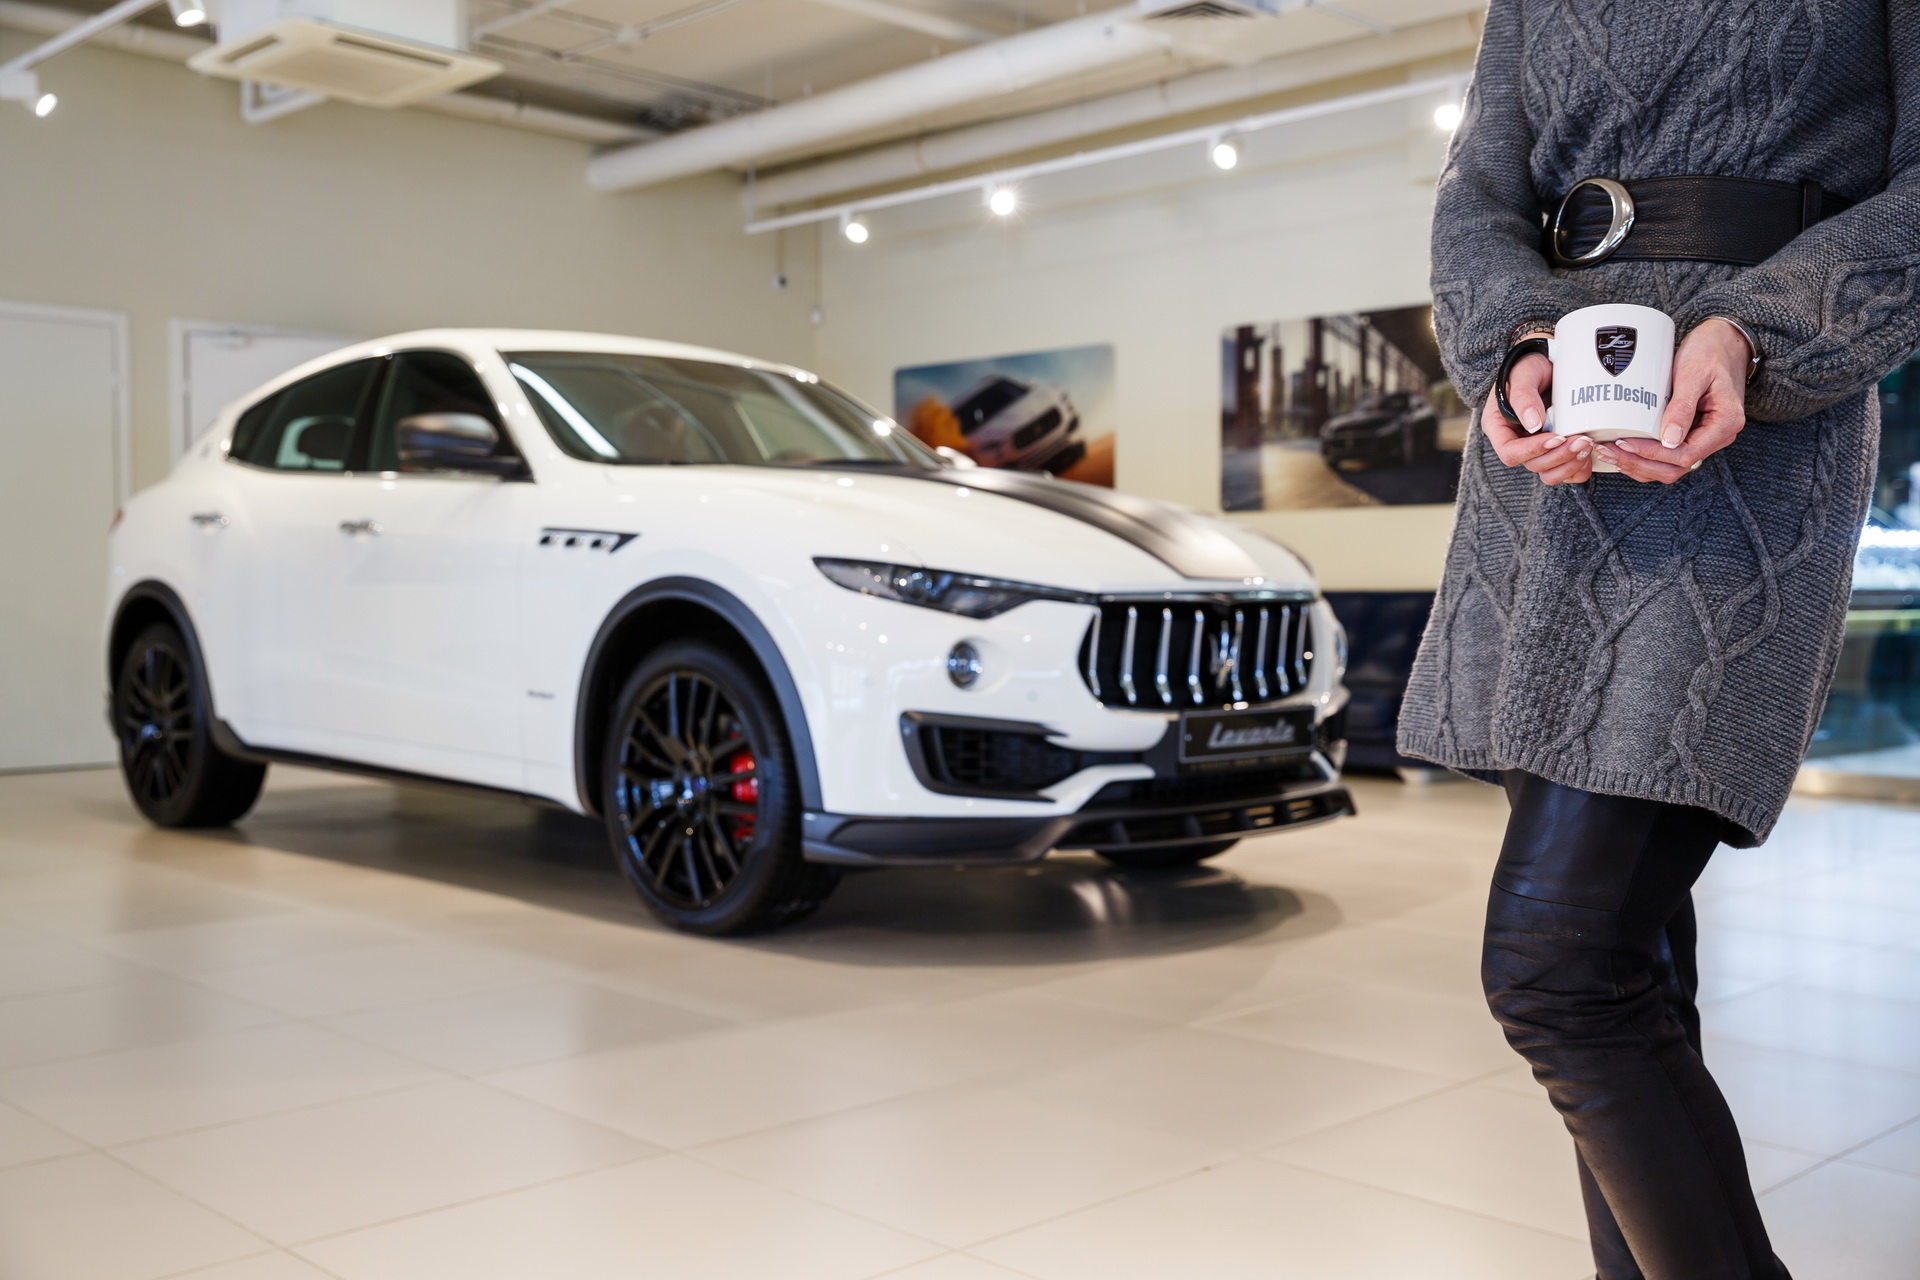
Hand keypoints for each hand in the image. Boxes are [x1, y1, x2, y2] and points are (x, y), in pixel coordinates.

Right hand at [1481, 332, 1594, 485]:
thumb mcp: (1523, 375)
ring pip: (1549, 473)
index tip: (1556, 437)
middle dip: (1559, 456)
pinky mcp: (1555, 450)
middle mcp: (1517, 443)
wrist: (1546, 363)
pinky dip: (1579, 468)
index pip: (1510, 452)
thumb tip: (1532, 425)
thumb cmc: (1529, 366)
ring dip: (1570, 464)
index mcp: (1500, 428)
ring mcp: (1537, 449)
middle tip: (1582, 440)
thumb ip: (1523, 397)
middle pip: (1533, 465)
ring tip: (1587, 445)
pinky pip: (1566, 472)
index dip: (1533, 450)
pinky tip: (1588, 453)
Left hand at [1600, 318, 1750, 481]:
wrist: (1722, 343)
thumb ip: (1682, 407)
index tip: (1624, 442)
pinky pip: (1666, 456)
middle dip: (1639, 464)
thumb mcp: (1694, 374)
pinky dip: (1643, 458)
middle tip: (1608, 451)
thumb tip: (1669, 441)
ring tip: (1608, 453)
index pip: (1685, 455)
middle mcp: (1717, 437)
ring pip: (1669, 467)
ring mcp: (1703, 438)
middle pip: (1675, 468)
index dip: (1651, 454)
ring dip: (1638, 465)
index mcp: (1725, 424)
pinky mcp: (1689, 434)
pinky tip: (1622, 451)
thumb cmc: (1709, 352)